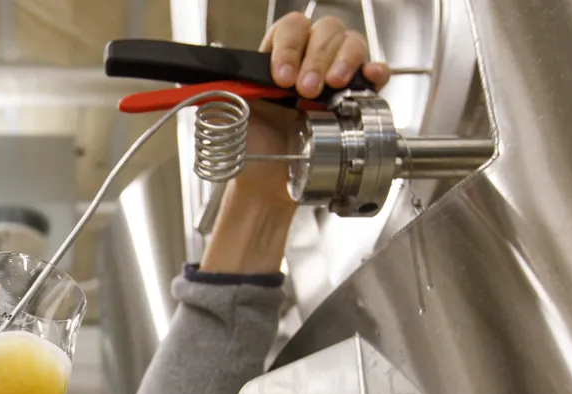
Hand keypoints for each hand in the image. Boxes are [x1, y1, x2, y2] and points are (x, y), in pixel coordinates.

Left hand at [236, 12, 392, 204]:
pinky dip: (373, 72)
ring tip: (329, 90)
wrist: (269, 186)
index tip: (281, 77)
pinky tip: (367, 79)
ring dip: (342, 62)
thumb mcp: (230, 116)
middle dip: (315, 57)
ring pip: (350, 43)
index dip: (288, 47)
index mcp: (276, 59)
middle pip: (324, 30)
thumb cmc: (252, 151)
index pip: (289, 29)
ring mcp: (334, 77)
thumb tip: (197, 81)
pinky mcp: (355, 98)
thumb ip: (218, 93)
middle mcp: (308, 62)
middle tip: (305, 91)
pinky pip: (373, 73)